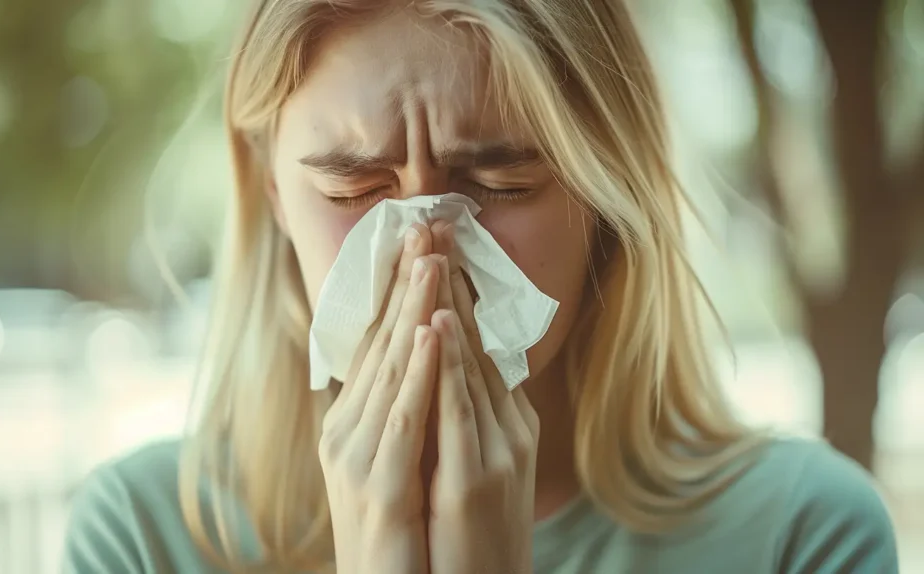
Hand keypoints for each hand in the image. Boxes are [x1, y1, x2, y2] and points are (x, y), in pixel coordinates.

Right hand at [318, 223, 441, 573]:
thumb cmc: (400, 529)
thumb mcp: (399, 459)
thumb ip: (405, 409)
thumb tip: (426, 359)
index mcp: (354, 420)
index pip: (379, 341)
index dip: (400, 289)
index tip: (421, 241)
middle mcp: (347, 429)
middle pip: (381, 342)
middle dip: (405, 283)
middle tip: (425, 226)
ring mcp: (356, 455)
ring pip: (389, 369)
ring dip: (411, 311)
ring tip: (430, 260)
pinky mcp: (376, 485)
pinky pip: (401, 418)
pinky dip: (415, 372)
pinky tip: (428, 333)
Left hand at [427, 221, 539, 573]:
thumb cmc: (475, 532)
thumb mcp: (476, 463)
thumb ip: (468, 416)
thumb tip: (450, 371)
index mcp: (504, 421)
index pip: (478, 344)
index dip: (457, 292)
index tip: (435, 245)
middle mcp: (507, 426)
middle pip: (476, 340)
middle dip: (451, 281)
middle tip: (433, 224)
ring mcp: (497, 448)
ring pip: (468, 362)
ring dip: (449, 303)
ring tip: (433, 252)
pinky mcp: (478, 475)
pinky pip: (459, 409)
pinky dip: (449, 363)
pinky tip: (438, 324)